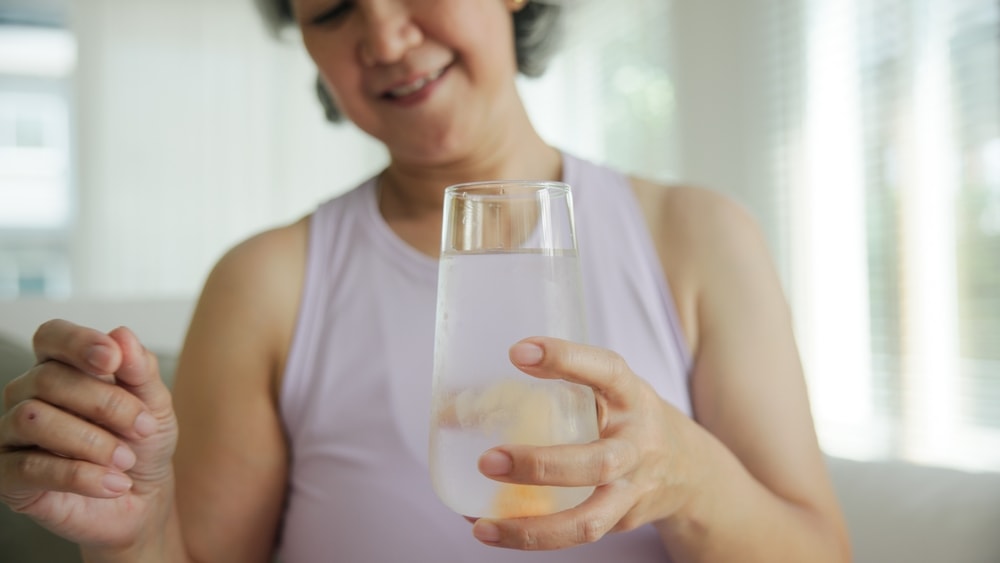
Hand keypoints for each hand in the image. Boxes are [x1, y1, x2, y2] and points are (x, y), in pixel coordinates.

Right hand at [0, 320, 177, 548]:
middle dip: (104, 403)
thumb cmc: (141, 443)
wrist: (141, 498)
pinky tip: (114, 484)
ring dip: (91, 442)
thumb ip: (140, 369)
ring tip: (125, 461)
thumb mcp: (153, 404)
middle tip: (142, 428)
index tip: (112, 359)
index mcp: (60, 367)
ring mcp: (11, 435)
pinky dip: (81, 476)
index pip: (51, 336)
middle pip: (48, 379)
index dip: (78, 342)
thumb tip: (121, 335)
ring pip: (33, 419)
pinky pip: (30, 467)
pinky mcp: (6, 476)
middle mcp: (27, 395)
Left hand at [470, 337, 697, 549]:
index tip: (518, 352)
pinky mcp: (620, 521)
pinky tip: (489, 528)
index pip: (605, 371)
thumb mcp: (603, 391)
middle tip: (488, 460)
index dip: (566, 359)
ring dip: (533, 526)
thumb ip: (550, 388)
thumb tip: (451, 403)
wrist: (688, 469)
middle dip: (542, 466)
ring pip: (589, 520)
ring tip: (482, 522)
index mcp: (630, 397)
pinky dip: (529, 535)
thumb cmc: (622, 418)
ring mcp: (631, 490)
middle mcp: (636, 444)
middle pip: (597, 463)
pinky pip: (575, 534)